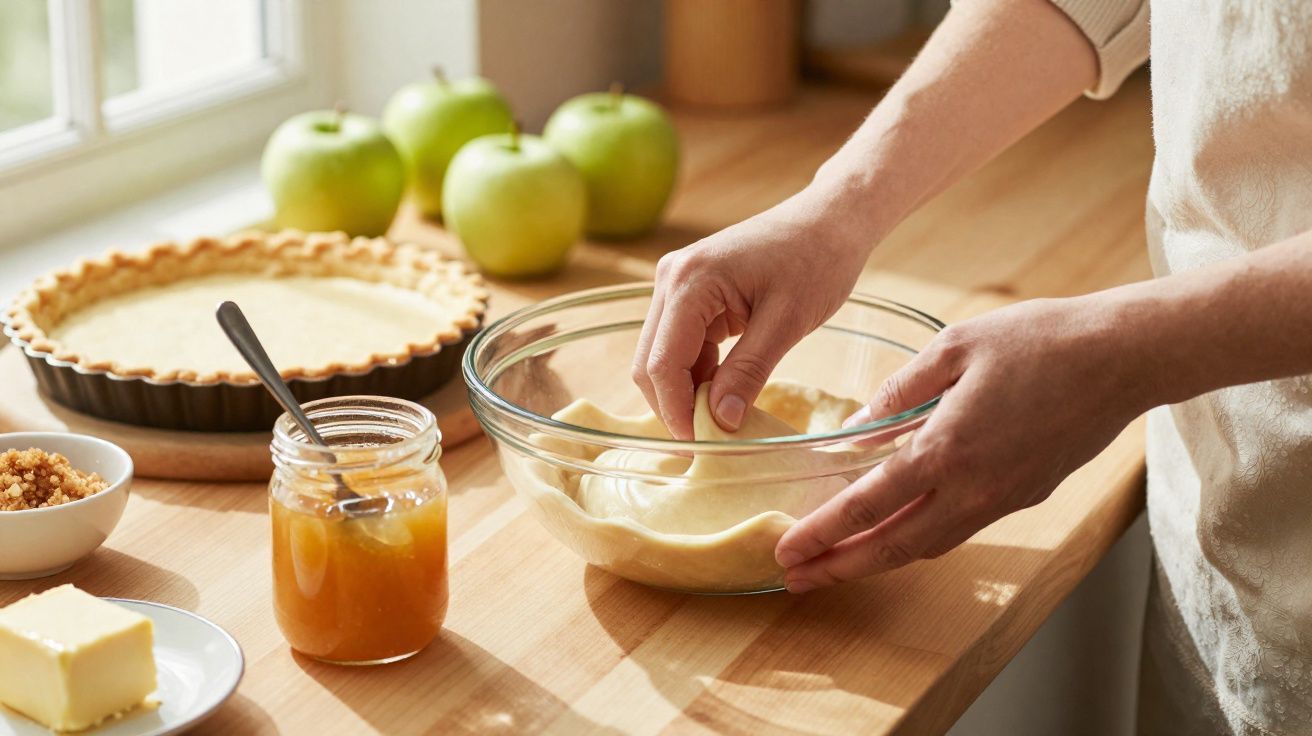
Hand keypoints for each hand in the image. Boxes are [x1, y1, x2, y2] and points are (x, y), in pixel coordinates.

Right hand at [633, 189, 871, 438]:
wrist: (830, 220)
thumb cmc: (817, 260)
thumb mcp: (787, 322)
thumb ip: (748, 372)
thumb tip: (719, 422)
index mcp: (690, 282)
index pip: (663, 363)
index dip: (676, 412)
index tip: (704, 448)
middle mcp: (671, 279)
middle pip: (650, 363)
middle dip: (675, 407)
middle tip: (710, 444)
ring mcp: (677, 285)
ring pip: (662, 358)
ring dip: (687, 393)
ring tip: (722, 422)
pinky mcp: (691, 294)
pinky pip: (681, 346)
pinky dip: (699, 375)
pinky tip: (727, 392)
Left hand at [775, 294, 1153, 591]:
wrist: (1123, 356)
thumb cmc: (1039, 340)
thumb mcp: (953, 346)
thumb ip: (899, 392)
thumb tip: (857, 429)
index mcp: (947, 449)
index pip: (867, 505)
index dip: (821, 532)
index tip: (785, 550)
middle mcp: (974, 488)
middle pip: (893, 546)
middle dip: (839, 567)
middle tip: (795, 580)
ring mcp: (1003, 498)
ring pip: (928, 545)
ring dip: (878, 558)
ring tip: (837, 563)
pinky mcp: (1025, 496)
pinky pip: (959, 528)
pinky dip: (919, 538)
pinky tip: (897, 530)